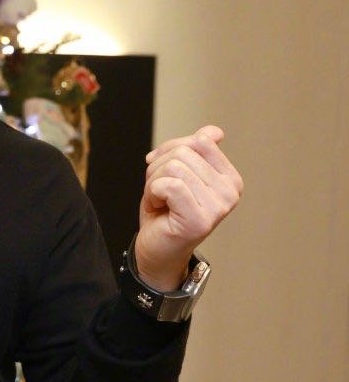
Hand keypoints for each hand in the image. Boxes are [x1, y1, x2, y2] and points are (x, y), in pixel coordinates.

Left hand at [135, 125, 242, 289]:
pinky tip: (159, 209)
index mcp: (230, 179)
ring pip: (174, 167)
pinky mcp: (200, 219)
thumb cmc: (166, 212)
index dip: (171, 151)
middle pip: (184, 153)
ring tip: (160, 202)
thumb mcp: (180, 173)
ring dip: (154, 183)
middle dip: (159, 169)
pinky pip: (169, 185)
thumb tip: (214, 132)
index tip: (166, 174)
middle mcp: (230, 193)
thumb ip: (195, 151)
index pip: (199, 141)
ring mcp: (218, 207)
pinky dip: (152, 194)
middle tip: (161, 193)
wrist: (156, 249)